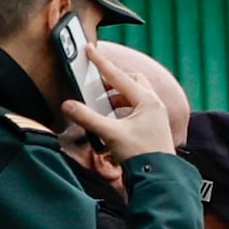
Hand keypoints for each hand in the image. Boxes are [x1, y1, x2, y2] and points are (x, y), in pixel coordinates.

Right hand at [67, 34, 188, 162]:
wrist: (160, 178)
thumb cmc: (142, 155)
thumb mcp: (111, 134)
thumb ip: (88, 118)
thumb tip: (69, 105)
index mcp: (147, 101)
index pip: (119, 76)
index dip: (101, 63)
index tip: (90, 50)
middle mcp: (154, 105)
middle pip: (132, 82)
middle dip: (113, 81)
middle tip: (96, 83)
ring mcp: (156, 116)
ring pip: (135, 96)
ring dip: (117, 97)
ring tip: (101, 104)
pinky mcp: (153, 127)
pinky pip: (137, 109)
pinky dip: (122, 109)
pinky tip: (112, 119)